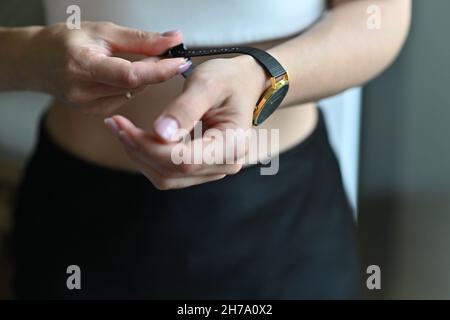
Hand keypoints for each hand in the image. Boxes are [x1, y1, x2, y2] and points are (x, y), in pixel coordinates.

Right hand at [20, 22, 190, 114]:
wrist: (36, 61)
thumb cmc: (64, 41)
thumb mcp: (102, 31)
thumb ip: (140, 39)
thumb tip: (173, 40)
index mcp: (82, 65)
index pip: (130, 75)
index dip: (159, 69)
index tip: (180, 61)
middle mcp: (83, 91)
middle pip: (135, 85)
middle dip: (156, 70)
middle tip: (166, 55)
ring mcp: (88, 106)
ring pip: (134, 92)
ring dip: (144, 77)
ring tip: (132, 60)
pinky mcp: (94, 112)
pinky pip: (125, 99)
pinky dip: (131, 87)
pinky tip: (120, 76)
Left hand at [105, 56, 268, 189]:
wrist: (243, 83)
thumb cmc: (228, 79)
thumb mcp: (206, 84)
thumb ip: (184, 109)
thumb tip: (160, 134)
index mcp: (231, 144)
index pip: (183, 160)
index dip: (148, 147)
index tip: (122, 125)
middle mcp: (226, 163)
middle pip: (172, 172)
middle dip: (139, 150)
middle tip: (116, 124)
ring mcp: (214, 169)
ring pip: (166, 177)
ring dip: (140, 156)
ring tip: (122, 129)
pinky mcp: (202, 168)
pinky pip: (169, 173)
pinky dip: (149, 158)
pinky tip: (138, 138)